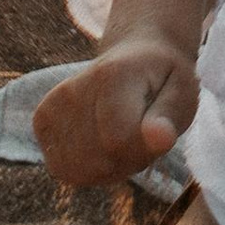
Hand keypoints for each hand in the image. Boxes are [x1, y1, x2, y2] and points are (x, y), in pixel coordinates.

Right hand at [34, 32, 199, 186]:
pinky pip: (61, 167)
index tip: (155, 131)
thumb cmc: (163, 79)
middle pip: (97, 162)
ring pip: (76, 171)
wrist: (136, 53)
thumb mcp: (183, 93)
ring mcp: (53, 104)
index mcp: (113, 76)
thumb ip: (171, 118)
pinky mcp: (41, 119)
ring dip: (106, 168)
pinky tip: (99, 143)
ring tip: (121, 139)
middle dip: (126, 162)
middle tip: (140, 133)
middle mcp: (74, 88)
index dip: (143, 151)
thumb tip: (160, 139)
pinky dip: (85, 167)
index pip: (119, 142)